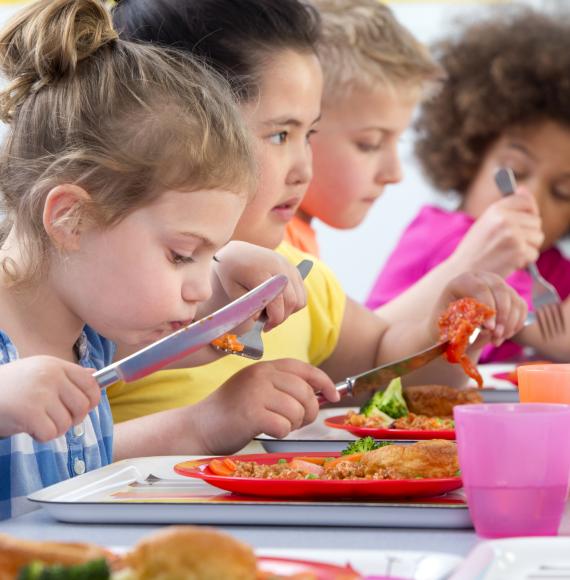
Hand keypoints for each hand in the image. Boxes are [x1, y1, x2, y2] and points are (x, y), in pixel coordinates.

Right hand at [0, 356, 100, 441]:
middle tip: (56, 419)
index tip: (85, 407)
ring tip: (38, 421)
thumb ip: (66, 377)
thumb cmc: (10, 388)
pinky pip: (51, 433)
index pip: (90, 382)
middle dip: (73, 418)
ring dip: (54, 429)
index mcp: (55, 365)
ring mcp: (40, 393)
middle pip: (83, 405)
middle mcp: (50, 376)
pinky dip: (42, 436)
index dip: (92, 399)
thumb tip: (94, 378)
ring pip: (67, 422)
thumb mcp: (39, 373)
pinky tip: (30, 428)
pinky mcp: (30, 412)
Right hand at [194, 359, 339, 454]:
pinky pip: (283, 426)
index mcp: (264, 367)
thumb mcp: (256, 389)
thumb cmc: (231, 412)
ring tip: (277, 425)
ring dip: (293, 424)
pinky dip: (280, 433)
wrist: (198, 427)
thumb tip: (320, 394)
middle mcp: (261, 375)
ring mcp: (255, 393)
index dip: (324, 382)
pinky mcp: (250, 414)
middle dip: (309, 412)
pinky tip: (265, 431)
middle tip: (297, 422)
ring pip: (297, 411)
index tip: (333, 396)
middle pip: (305, 393)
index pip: (304, 369)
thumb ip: (283, 387)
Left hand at [206, 241, 306, 330]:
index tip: (264, 327)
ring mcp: (289, 267)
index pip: (277, 301)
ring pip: (300, 299)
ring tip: (272, 313)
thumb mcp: (232, 290)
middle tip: (267, 324)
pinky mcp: (294, 269)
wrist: (237, 252)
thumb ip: (247, 305)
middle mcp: (279, 267)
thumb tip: (259, 318)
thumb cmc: (231, 273)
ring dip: (288, 311)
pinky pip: (302, 293)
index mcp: (261, 271)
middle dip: (281, 318)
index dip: (273, 319)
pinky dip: (293, 304)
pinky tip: (278, 305)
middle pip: (291, 301)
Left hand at [434, 271, 527, 346]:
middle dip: (501, 315)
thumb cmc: (448, 325)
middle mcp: (483, 278)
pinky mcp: (511, 296)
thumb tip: (483, 329)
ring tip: (496, 340)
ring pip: (513, 300)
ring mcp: (499, 286)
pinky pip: (521, 308)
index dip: (487, 307)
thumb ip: (462, 324)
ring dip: (509, 323)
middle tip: (496, 335)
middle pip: (500, 290)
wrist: (455, 326)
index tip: (489, 328)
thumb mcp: (448, 324)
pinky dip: (516, 324)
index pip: (480, 288)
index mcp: (463, 281)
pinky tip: (503, 336)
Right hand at [452, 189, 543, 276]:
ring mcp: (513, 236)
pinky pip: (534, 254)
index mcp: (495, 209)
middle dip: (528, 233)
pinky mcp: (518, 252)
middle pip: (536, 221)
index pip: (526, 201)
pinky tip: (508, 262)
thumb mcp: (486, 221)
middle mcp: (505, 220)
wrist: (463, 272)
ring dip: (528, 247)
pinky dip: (524, 261)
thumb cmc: (474, 248)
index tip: (524, 220)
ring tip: (508, 252)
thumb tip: (524, 190)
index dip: (529, 211)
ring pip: (538, 237)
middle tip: (510, 243)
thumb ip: (506, 207)